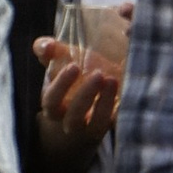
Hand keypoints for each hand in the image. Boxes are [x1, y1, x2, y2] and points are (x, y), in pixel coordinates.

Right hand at [34, 35, 123, 168]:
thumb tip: (46, 45)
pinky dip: (120, 109)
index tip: (74, 66)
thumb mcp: (59, 65)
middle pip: (73, 116)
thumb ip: (49, 52)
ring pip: (96, 124)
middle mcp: (70, 120)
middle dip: (85, 95)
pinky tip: (126, 90)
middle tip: (98, 74)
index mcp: (54, 104)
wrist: (88, 106)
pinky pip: (115, 124)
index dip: (61, 85)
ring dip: (105, 103)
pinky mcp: (110, 127)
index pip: (51, 100)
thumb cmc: (72, 80)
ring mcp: (91, 127)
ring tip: (113, 80)